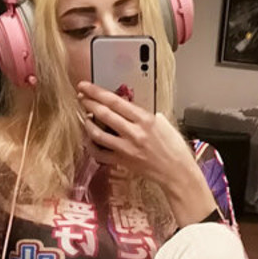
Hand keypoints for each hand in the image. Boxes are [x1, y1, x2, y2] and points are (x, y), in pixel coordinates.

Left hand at [77, 80, 196, 192]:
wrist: (177, 172)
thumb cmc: (173, 147)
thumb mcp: (162, 123)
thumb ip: (143, 113)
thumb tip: (127, 105)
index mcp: (145, 119)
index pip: (115, 101)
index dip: (97, 92)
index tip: (86, 86)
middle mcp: (134, 133)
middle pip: (104, 114)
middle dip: (89, 102)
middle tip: (81, 96)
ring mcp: (126, 148)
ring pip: (98, 134)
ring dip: (87, 123)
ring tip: (84, 116)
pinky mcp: (122, 161)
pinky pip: (100, 153)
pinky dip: (91, 145)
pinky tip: (89, 139)